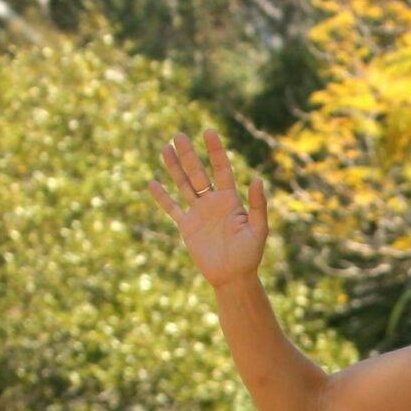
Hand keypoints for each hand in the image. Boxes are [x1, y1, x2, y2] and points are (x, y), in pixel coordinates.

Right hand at [148, 127, 268, 287]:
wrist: (233, 277)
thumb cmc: (250, 255)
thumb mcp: (258, 229)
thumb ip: (258, 205)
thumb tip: (257, 179)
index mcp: (231, 200)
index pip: (222, 169)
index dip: (215, 151)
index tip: (209, 132)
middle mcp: (213, 202)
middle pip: (198, 173)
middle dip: (188, 154)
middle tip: (178, 134)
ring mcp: (198, 213)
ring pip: (184, 185)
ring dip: (174, 168)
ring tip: (165, 148)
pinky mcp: (187, 227)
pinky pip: (172, 209)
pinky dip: (162, 197)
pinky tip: (153, 183)